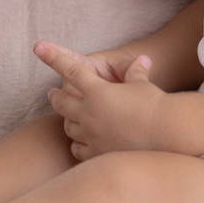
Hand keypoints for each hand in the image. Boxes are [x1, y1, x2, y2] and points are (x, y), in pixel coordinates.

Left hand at [37, 41, 165, 159]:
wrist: (165, 136)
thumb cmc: (154, 106)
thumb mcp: (143, 84)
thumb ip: (136, 73)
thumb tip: (142, 59)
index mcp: (97, 91)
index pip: (70, 70)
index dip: (53, 58)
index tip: (38, 48)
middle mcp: (88, 113)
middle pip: (61, 102)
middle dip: (56, 96)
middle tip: (53, 94)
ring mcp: (90, 135)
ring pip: (68, 127)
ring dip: (68, 121)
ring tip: (71, 119)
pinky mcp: (96, 154)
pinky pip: (77, 149)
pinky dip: (78, 144)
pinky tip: (82, 142)